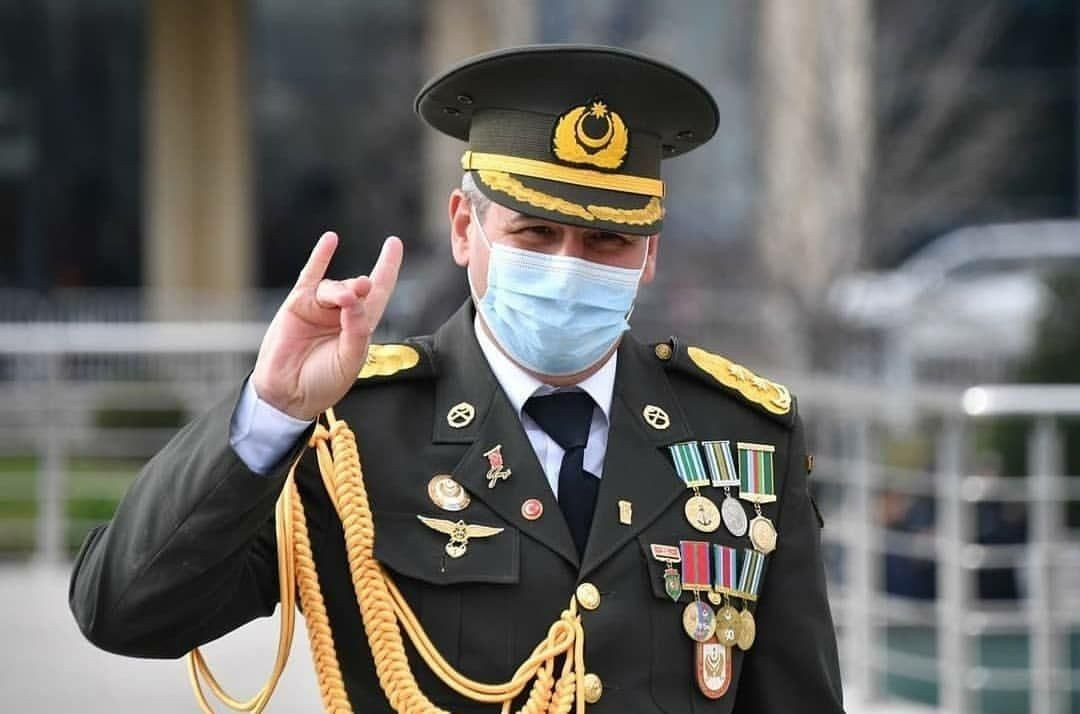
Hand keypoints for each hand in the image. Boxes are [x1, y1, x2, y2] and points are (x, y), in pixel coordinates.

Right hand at [252, 232, 402, 419]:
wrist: (289, 394)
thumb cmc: (323, 382)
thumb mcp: (349, 360)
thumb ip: (357, 330)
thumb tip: (354, 299)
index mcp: (361, 328)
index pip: (379, 292)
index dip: (387, 269)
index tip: (394, 244)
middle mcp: (341, 314)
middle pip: (358, 289)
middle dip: (361, 286)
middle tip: (362, 288)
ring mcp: (319, 308)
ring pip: (334, 287)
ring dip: (340, 289)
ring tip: (344, 299)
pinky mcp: (298, 305)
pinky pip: (311, 276)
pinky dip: (320, 257)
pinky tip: (331, 240)